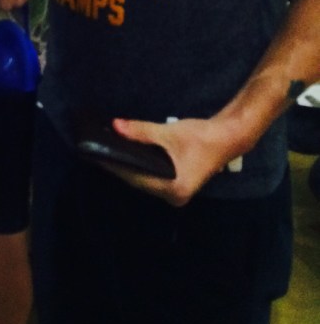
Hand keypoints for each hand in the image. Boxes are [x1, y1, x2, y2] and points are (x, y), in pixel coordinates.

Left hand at [104, 116, 236, 207]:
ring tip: (107, 150)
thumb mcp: (168, 132)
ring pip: (143, 180)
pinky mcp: (176, 186)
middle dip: (118, 165)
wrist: (228, 137)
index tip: (95, 154)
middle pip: (137, 180)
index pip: (134, 177)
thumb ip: (141, 131)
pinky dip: (139, 166)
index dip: (114, 165)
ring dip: (128, 166)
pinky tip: (127, 154)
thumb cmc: (201, 136)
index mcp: (173, 188)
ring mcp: (175, 194)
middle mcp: (173, 197)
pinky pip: (150, 178)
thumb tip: (115, 126)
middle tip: (97, 150)